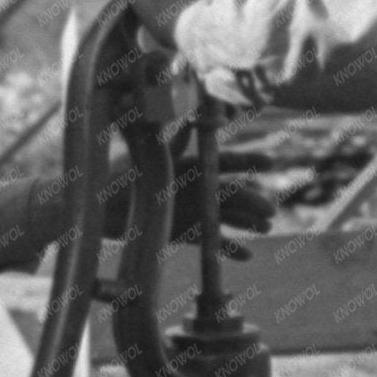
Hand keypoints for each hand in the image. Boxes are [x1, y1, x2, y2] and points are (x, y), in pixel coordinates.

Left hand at [98, 139, 275, 260]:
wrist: (106, 209)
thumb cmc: (127, 179)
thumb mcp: (150, 159)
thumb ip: (173, 144)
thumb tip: (189, 121)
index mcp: (190, 167)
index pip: (223, 163)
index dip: (247, 162)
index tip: (270, 162)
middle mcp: (196, 188)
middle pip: (230, 193)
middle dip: (252, 200)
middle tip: (271, 210)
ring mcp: (193, 211)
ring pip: (226, 217)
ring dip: (247, 222)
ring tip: (266, 228)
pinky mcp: (186, 233)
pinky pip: (211, 242)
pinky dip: (228, 248)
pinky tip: (246, 255)